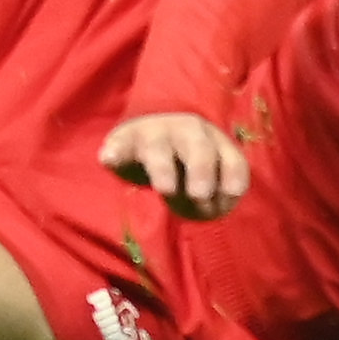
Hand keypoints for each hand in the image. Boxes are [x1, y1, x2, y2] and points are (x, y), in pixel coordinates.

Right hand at [97, 111, 250, 220]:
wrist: (149, 132)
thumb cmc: (186, 168)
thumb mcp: (209, 181)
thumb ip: (215, 197)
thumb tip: (210, 207)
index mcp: (215, 142)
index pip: (231, 160)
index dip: (231, 180)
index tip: (226, 200)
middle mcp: (187, 132)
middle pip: (198, 148)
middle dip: (201, 170)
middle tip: (199, 195)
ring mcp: (153, 133)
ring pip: (159, 148)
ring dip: (163, 168)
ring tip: (166, 188)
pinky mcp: (123, 139)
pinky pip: (118, 145)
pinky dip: (114, 152)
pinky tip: (107, 160)